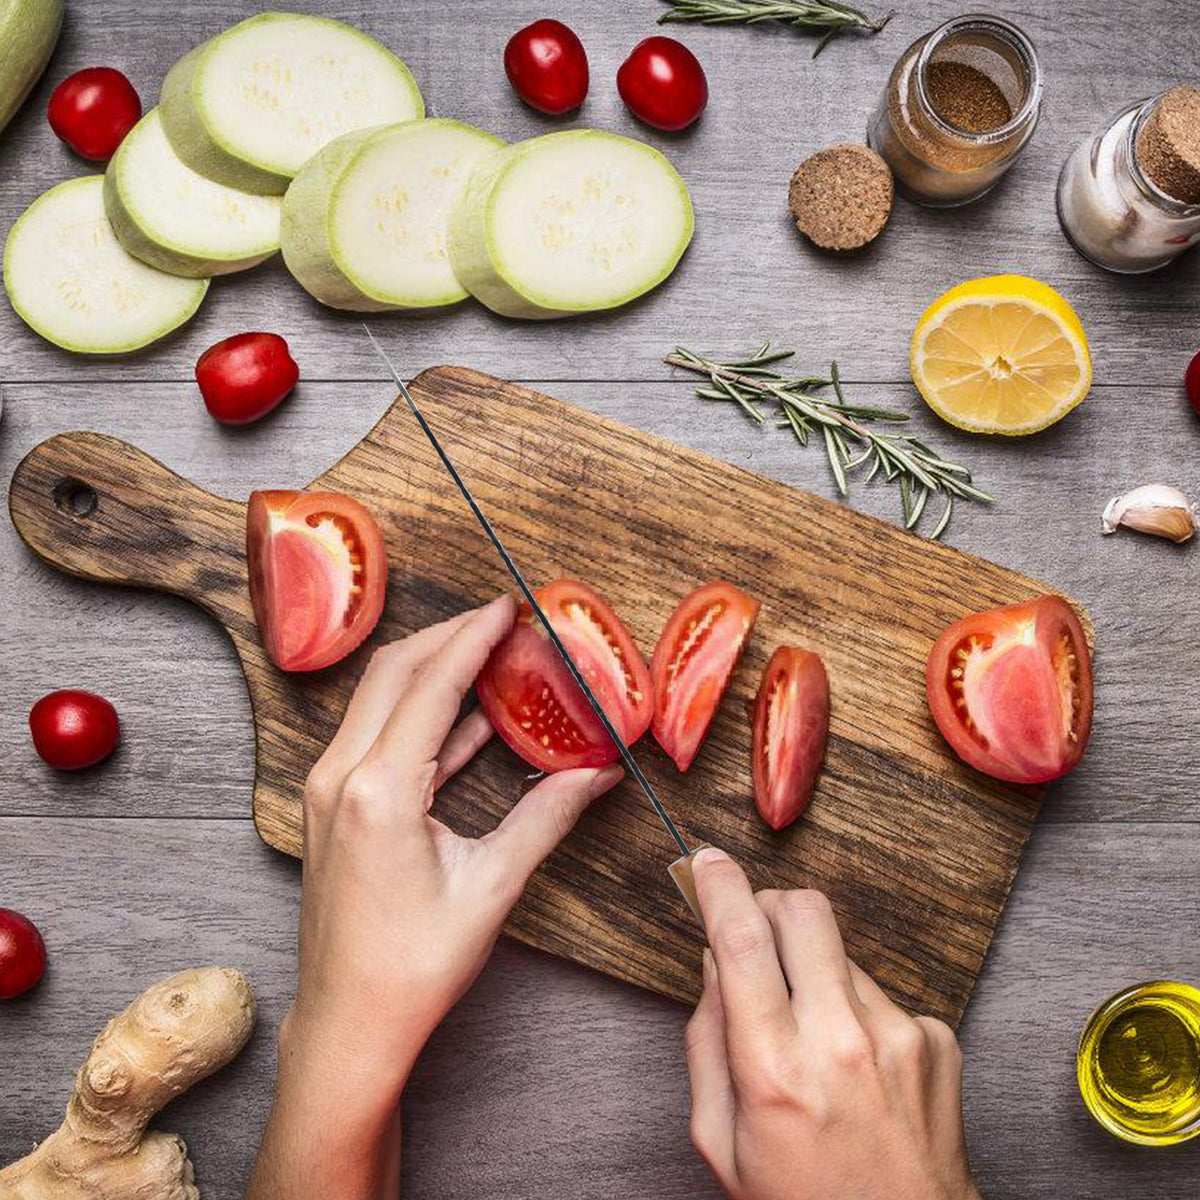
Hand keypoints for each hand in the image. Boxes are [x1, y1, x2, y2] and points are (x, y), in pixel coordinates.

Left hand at [282, 593, 622, 1097]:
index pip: (431, 684)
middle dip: (449, 636)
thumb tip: (597, 774)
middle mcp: (342, 778)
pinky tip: (471, 718)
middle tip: (502, 620)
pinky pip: (377, 735)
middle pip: (394, 672)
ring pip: (379, 698)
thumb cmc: (413, 968)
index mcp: (379, 791)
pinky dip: (421, 714)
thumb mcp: (490, 888)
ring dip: (432, 669)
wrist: (348, 1024)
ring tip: (490, 655)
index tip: (508, 607)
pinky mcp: (333, 805)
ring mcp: (329, 790)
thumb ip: (546, 818)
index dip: (474, 637)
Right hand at [685, 849, 980, 1199]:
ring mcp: (897, 1035)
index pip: (741, 942)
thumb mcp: (722, 1140)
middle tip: (756, 934)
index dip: (718, 886)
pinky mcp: (935, 1038)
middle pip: (802, 910)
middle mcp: (842, 1041)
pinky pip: (879, 990)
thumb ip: (706, 1042)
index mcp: (775, 1070)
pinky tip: (859, 1066)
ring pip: (839, 950)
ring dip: (815, 970)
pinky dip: (857, 1009)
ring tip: (815, 1038)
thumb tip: (714, 963)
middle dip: (769, 905)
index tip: (706, 861)